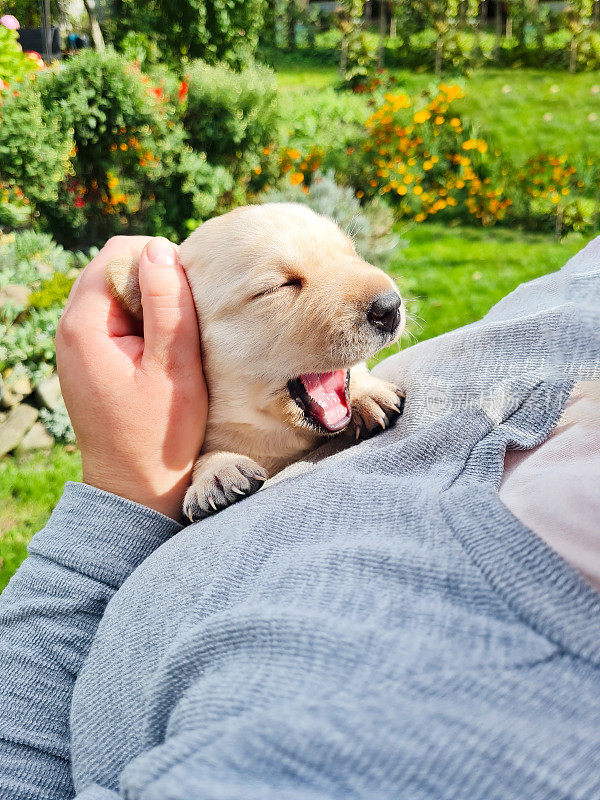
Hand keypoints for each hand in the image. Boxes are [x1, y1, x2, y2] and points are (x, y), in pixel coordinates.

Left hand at [56, 236, 207, 520]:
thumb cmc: (159, 435)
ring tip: (176, 338)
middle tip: (187, 318)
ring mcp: (76, 344)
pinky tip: (162, 350)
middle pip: (113, 269)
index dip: (159, 262)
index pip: (117, 254)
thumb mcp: (175, 368)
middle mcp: (70, 328)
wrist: (134, 488)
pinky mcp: (89, 358)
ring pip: (115, 292)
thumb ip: (167, 306)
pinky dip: (141, 321)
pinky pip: (114, 318)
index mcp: (84, 325)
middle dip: (153, 280)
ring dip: (149, 302)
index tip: (189, 298)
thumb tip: (159, 249)